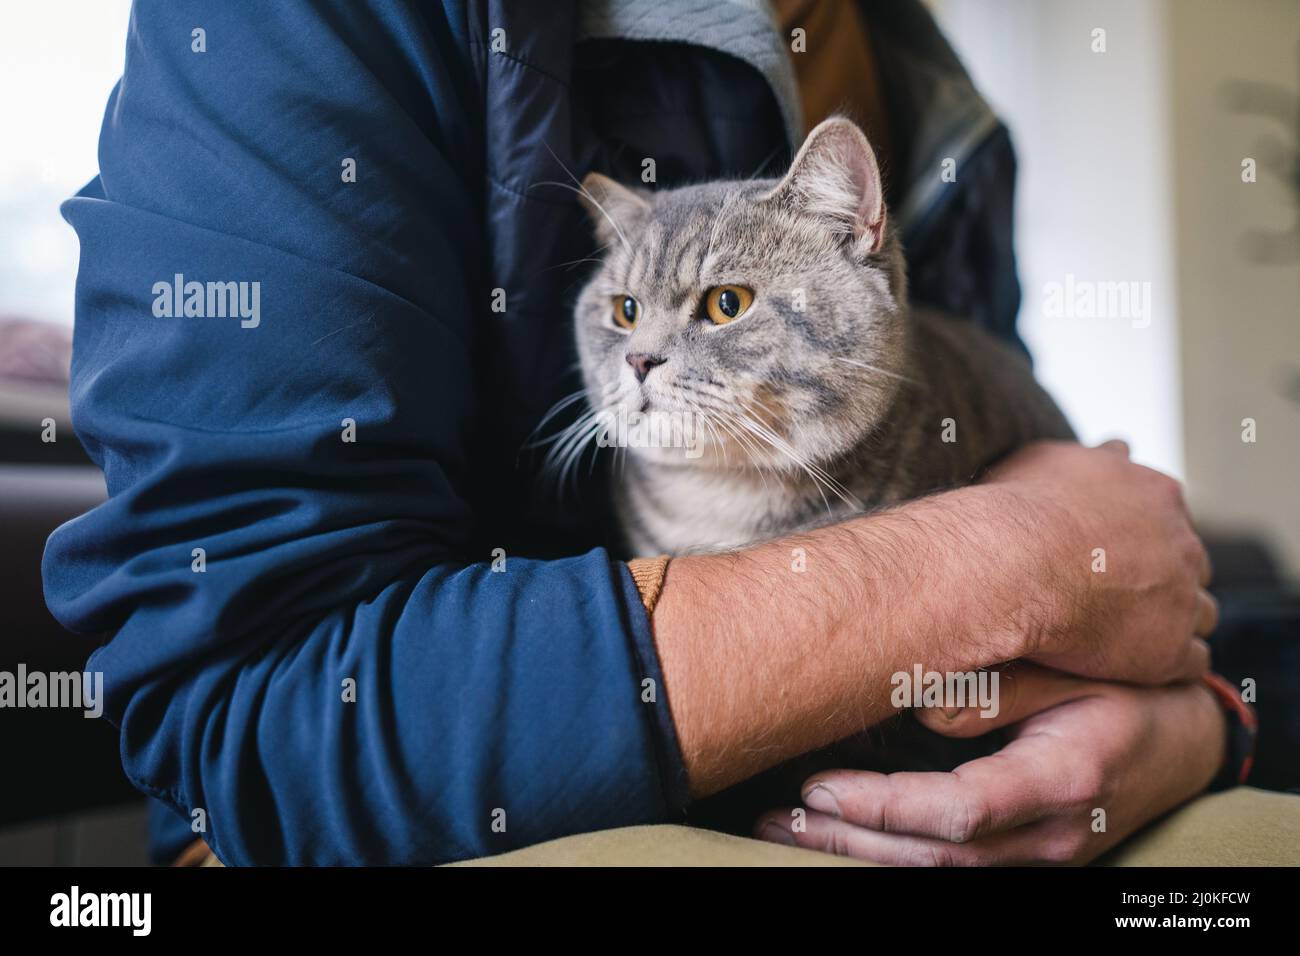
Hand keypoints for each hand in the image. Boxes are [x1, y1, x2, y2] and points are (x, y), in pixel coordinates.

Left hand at [754, 665, 1227, 863]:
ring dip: (858, 853)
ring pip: (937, 870)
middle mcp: (1049, 835)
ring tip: (786, 830)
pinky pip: (949, 864)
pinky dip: (890, 854)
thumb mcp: (1076, 672)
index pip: (958, 812)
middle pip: (935, 857)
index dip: (883, 807)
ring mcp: (1039, 855)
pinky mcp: (1026, 857)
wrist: (1185, 740)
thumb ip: (1002, 689)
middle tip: (777, 818)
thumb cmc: (1127, 692)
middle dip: (850, 840)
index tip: (818, 787)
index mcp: (1062, 780)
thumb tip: (920, 710)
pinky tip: (839, 835)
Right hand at [986, 440, 1215, 684]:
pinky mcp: (1171, 650)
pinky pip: (1192, 661)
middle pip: (1191, 564)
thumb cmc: (1018, 510)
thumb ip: (1094, 456)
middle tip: (1120, 594)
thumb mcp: (1051, 459)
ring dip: (1173, 622)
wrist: (1009, 565)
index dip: (1144, 540)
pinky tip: (1138, 665)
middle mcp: (1180, 542)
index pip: (1171, 519)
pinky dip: (1169, 664)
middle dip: (1165, 579)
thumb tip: (1116, 446)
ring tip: (1131, 635)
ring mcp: (1181, 598)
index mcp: (1156, 494)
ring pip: (1199, 613)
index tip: (1115, 555)